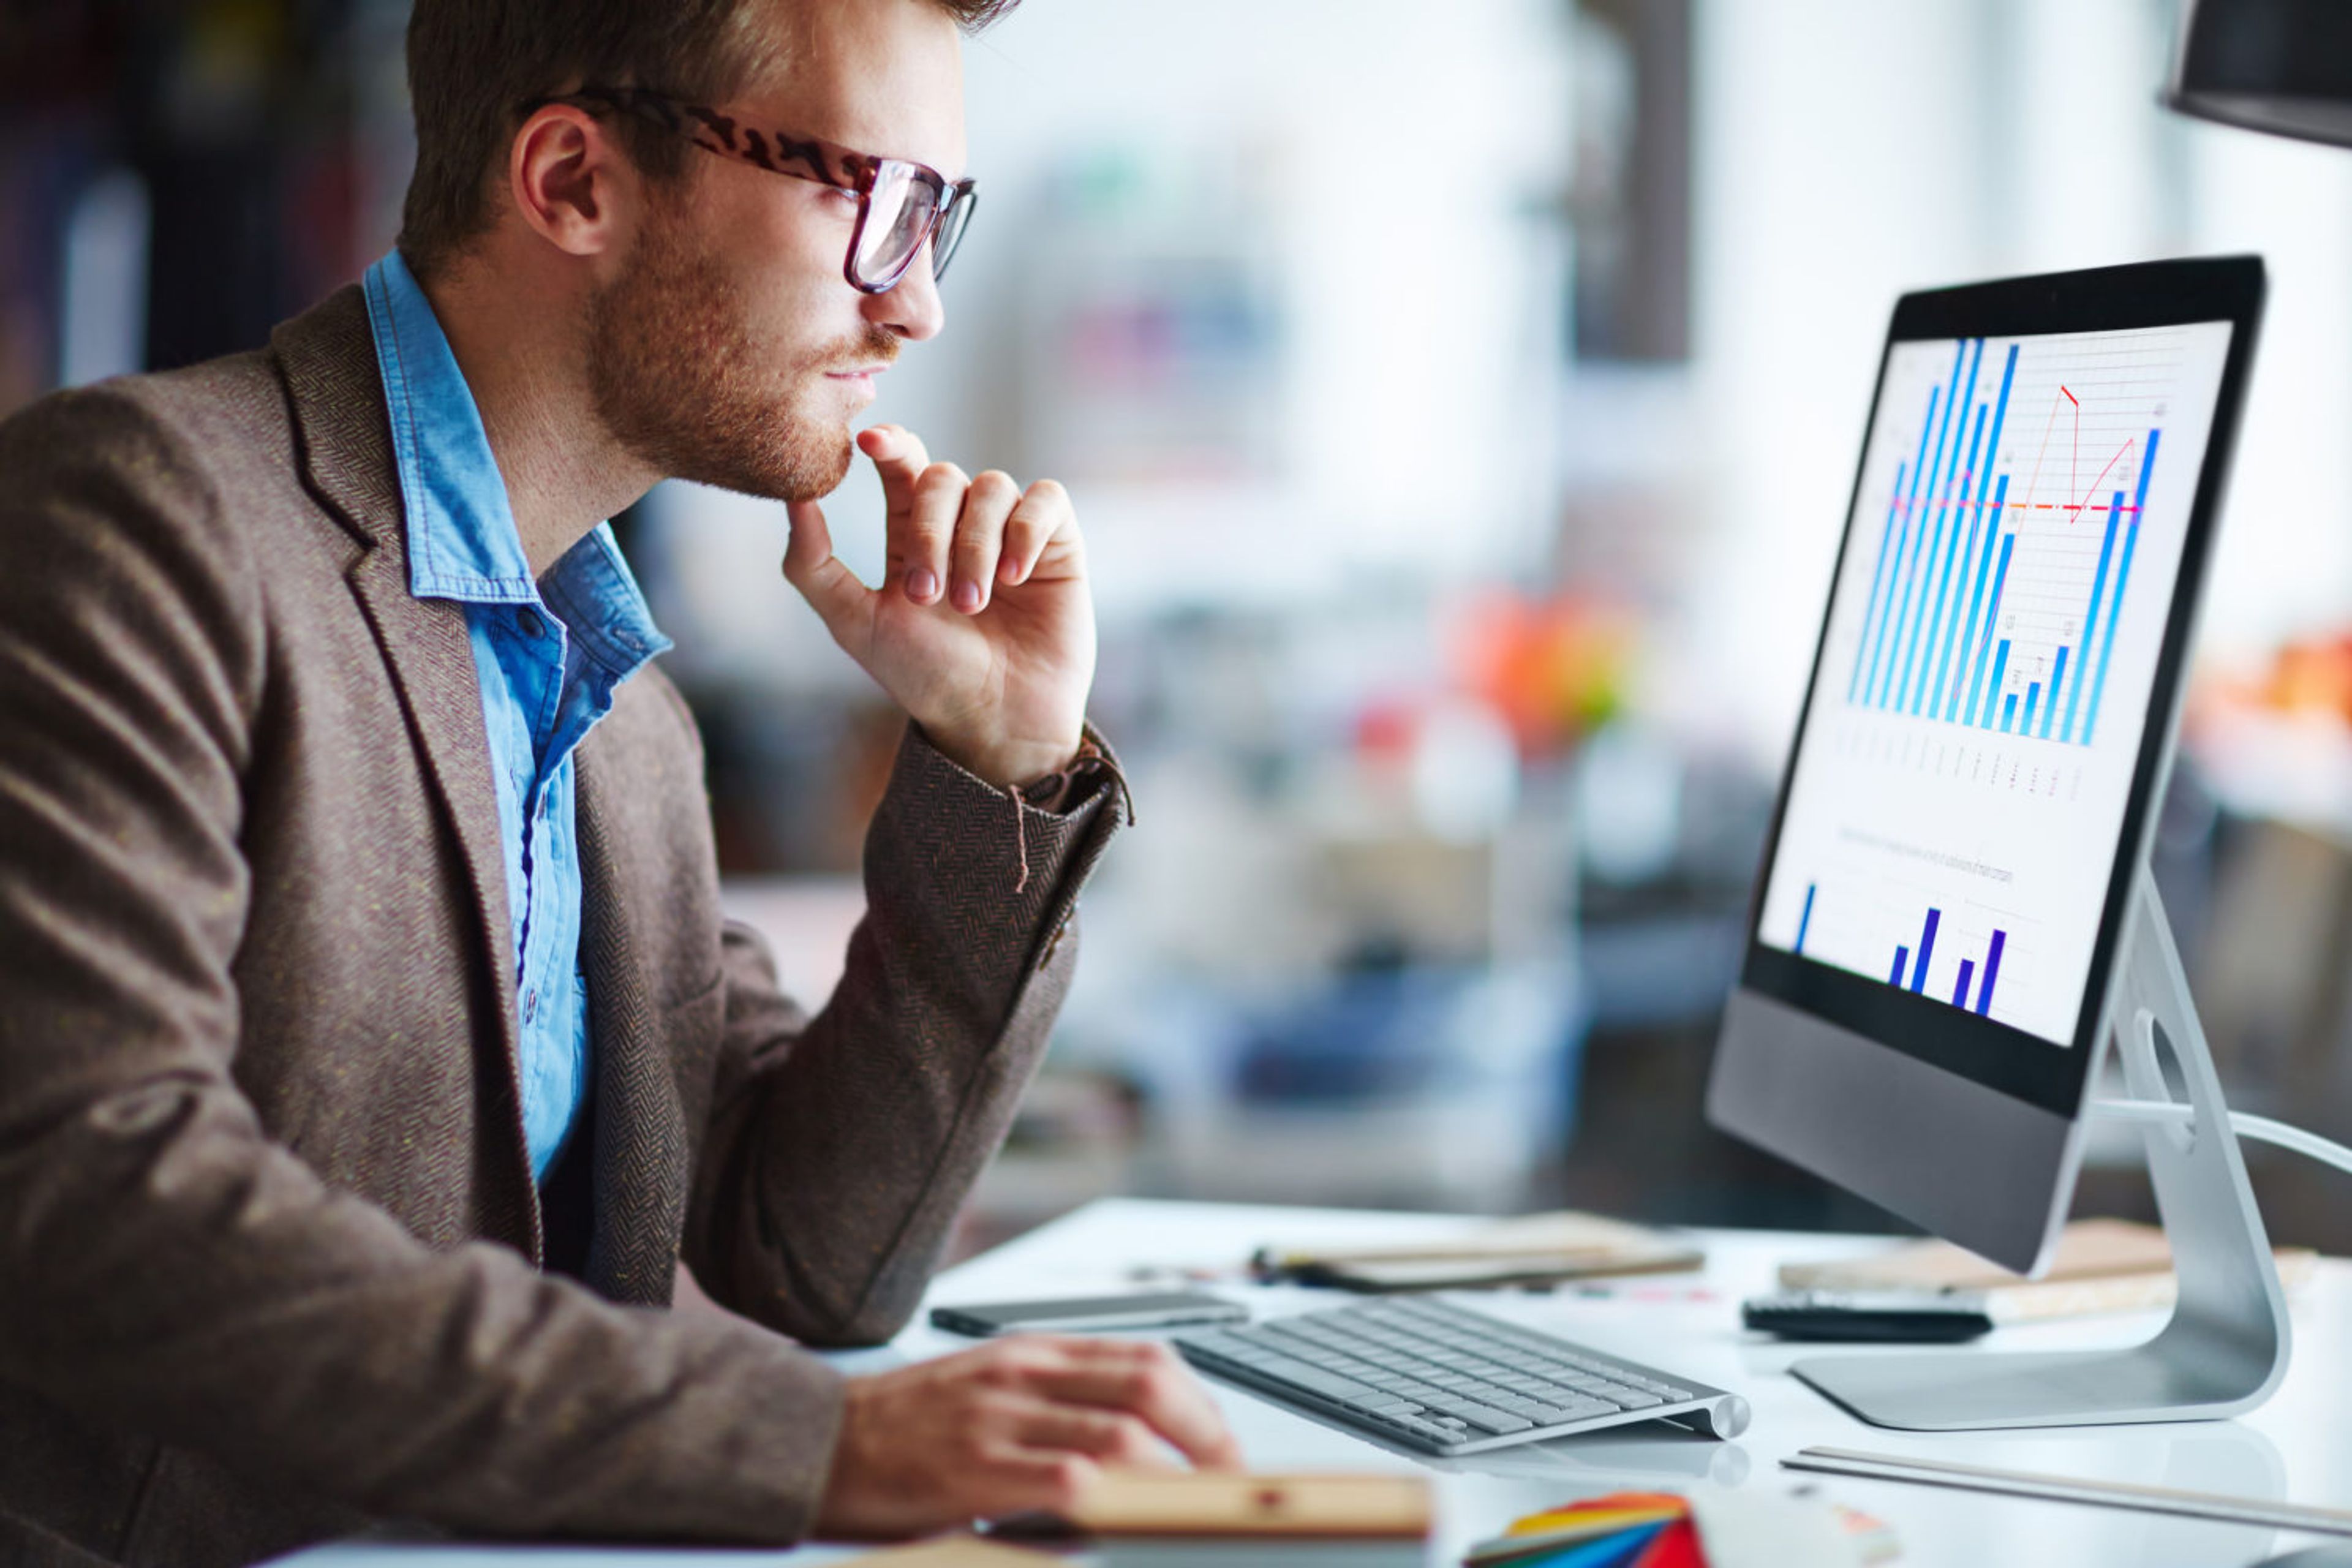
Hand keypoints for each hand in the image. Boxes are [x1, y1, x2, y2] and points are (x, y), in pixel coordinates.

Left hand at [784, 427, 1095, 789]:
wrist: (994, 719)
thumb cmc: (925, 677)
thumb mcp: (855, 624)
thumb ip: (812, 564)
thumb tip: (793, 497)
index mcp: (912, 534)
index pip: (901, 464)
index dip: (889, 443)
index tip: (868, 444)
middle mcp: (961, 524)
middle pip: (941, 477)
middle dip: (932, 533)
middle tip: (929, 597)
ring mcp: (1010, 530)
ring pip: (992, 487)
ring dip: (975, 547)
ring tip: (974, 605)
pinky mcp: (1057, 543)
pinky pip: (1045, 500)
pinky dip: (1026, 532)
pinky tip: (1016, 579)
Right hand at [812, 1335, 1243, 1539]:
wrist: (817, 1438)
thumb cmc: (905, 1422)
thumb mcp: (989, 1387)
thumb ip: (1055, 1401)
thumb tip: (1134, 1439)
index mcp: (1033, 1352)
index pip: (1144, 1356)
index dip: (1200, 1401)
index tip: (1224, 1444)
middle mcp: (1025, 1374)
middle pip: (1149, 1384)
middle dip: (1206, 1433)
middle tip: (1230, 1478)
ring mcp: (1001, 1419)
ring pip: (1119, 1431)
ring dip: (1174, 1473)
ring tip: (1196, 1507)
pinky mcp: (974, 1469)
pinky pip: (1064, 1480)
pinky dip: (1110, 1501)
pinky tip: (1128, 1522)